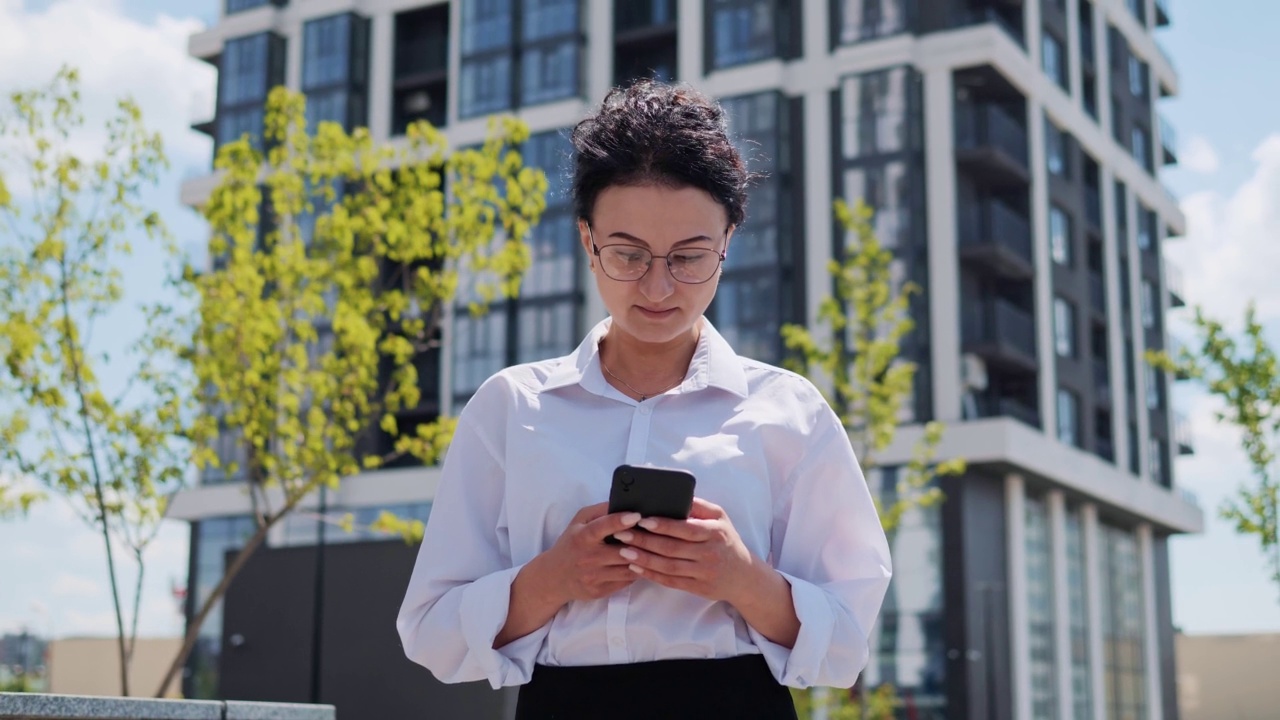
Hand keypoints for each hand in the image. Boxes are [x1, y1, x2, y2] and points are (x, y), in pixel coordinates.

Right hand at [534, 502, 643, 604]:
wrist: (554, 577)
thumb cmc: (572, 543)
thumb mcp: (579, 522)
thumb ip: (599, 511)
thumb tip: (622, 502)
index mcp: (582, 537)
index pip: (601, 528)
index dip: (620, 521)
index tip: (637, 515)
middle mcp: (587, 558)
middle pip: (621, 552)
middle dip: (640, 544)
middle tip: (656, 535)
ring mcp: (593, 577)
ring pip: (627, 569)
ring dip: (642, 559)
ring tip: (654, 550)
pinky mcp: (599, 591)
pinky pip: (625, 582)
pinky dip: (636, 572)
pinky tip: (641, 564)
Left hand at [612, 497, 766, 606]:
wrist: (742, 576)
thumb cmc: (726, 540)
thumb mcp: (720, 518)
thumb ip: (699, 506)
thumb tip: (676, 495)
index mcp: (715, 532)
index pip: (685, 529)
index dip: (662, 525)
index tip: (642, 520)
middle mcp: (710, 553)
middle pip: (672, 548)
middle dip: (644, 541)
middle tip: (622, 534)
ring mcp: (703, 573)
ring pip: (668, 566)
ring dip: (643, 559)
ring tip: (623, 551)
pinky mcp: (697, 588)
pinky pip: (670, 581)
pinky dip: (651, 574)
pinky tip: (635, 567)